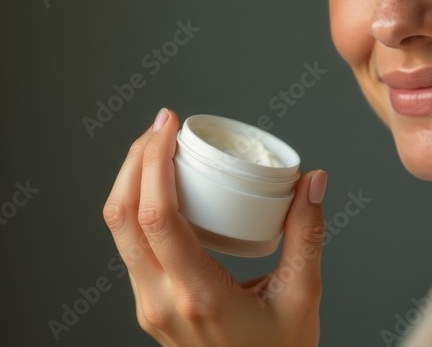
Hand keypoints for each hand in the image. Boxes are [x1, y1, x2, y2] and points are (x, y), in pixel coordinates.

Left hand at [103, 108, 327, 345]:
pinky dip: (139, 207)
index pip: (155, 216)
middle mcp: (161, 300)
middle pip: (122, 216)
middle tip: (161, 126)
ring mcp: (149, 306)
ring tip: (160, 149)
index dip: (153, 161)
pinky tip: (164, 188)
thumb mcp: (303, 296)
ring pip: (118, 232)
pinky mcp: (150, 306)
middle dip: (136, 160)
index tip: (168, 126)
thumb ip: (308, 235)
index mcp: (197, 295)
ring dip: (132, 182)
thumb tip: (313, 181)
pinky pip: (130, 247)